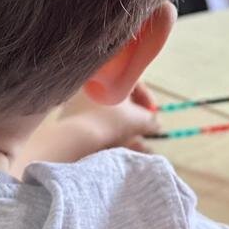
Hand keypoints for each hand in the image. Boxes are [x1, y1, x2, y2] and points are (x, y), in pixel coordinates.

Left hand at [19, 81, 159, 168]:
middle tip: (145, 131)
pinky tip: (125, 150)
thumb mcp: (139, 120)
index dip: (147, 98)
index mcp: (106, 77)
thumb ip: (151, 120)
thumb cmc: (110, 121)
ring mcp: (78, 104)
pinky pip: (98, 127)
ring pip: (109, 117)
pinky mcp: (72, 122)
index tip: (153, 113)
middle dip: (136, 119)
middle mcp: (91, 86)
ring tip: (140, 147)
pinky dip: (113, 136)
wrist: (76, 139)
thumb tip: (155, 123)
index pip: (131, 82)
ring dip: (128, 131)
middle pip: (120, 102)